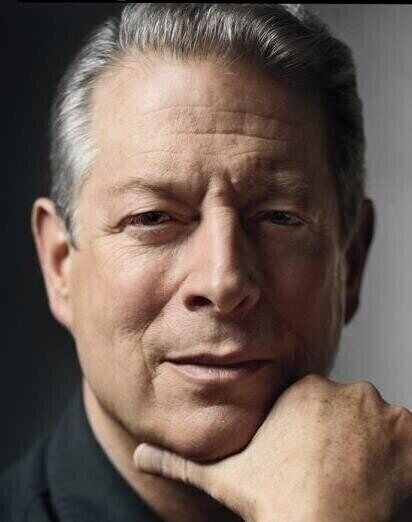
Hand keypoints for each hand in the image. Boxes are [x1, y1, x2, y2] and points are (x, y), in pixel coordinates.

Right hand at [133, 375, 411, 521]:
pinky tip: (383, 481)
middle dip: (342, 440)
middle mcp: (341, 390)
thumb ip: (181, 461)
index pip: (314, 405)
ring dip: (372, 448)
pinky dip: (402, 456)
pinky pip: (410, 437)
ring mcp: (377, 409)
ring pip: (377, 425)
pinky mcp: (408, 430)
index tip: (309, 461)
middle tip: (331, 473)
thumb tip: (140, 455)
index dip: (312, 435)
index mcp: (301, 391)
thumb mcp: (223, 478)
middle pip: (346, 413)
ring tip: (356, 480)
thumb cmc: (276, 502)